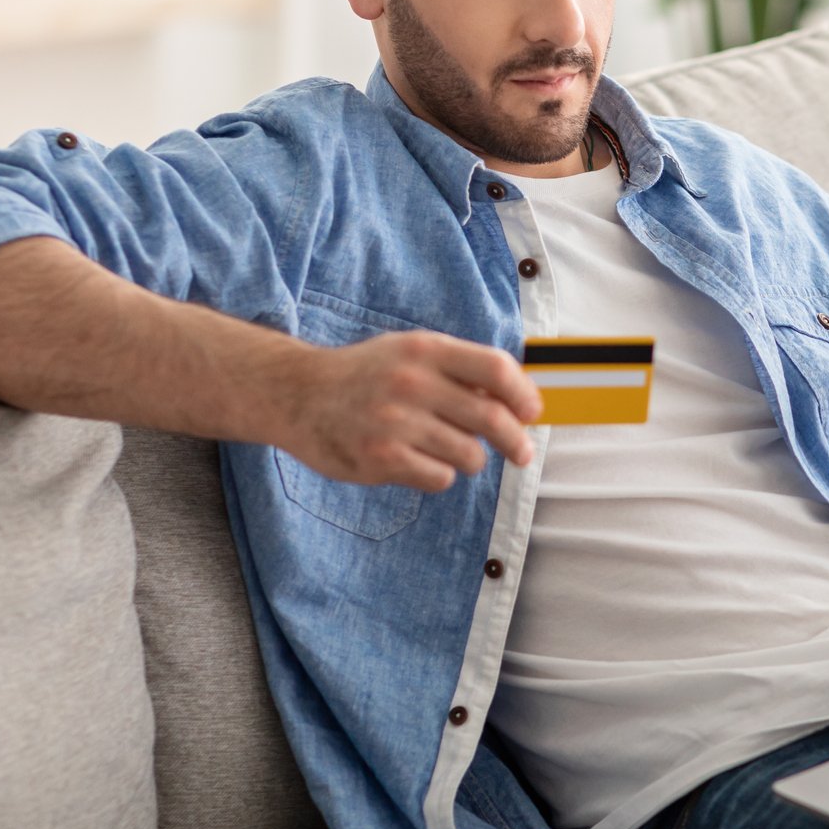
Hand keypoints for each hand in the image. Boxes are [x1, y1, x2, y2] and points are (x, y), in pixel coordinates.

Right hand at [278, 331, 540, 491]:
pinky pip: (440, 478)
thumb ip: (458, 369)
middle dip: (516, 441)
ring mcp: (395, 422)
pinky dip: (438, 475)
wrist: (297, 394)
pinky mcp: (381, 458)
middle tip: (522, 453)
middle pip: (491, 417)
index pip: (495, 368)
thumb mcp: (408, 353)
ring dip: (468, 459)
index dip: (523, 394)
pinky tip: (416, 461)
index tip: (532, 413)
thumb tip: (518, 397)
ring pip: (470, 455)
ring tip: (443, 449)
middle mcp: (411, 382)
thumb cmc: (364, 375)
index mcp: (424, 350)